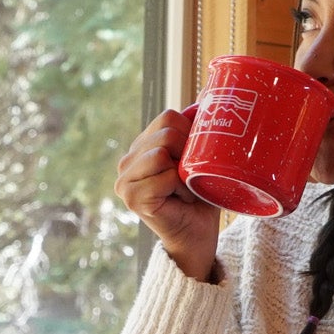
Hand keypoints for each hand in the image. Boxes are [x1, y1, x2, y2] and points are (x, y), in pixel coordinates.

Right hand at [114, 108, 221, 281]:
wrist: (198, 237)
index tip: (196, 160)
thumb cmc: (201, 198)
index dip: (190, 134)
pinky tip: (179, 201)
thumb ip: (195, 130)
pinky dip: (180, 188)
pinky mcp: (132, 197)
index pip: (168, 117)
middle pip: (166, 131)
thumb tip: (208, 96)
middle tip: (191, 178)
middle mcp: (128, 160)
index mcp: (142, 146)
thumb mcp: (199, 158)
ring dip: (184, 173)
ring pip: (163, 151)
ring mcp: (126, 179)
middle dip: (188, 154)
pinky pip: (165, 175)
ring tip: (184, 190)